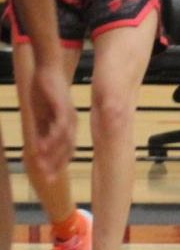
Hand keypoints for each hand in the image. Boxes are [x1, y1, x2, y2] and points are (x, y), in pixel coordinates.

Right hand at [24, 61, 75, 182]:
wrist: (48, 69)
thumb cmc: (45, 92)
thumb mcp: (42, 115)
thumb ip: (42, 130)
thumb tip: (39, 149)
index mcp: (68, 124)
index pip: (66, 149)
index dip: (59, 164)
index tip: (49, 178)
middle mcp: (71, 121)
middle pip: (68, 148)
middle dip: (57, 165)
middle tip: (46, 180)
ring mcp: (68, 114)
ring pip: (64, 140)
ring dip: (52, 155)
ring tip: (41, 168)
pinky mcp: (62, 106)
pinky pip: (58, 126)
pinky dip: (50, 139)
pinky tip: (40, 148)